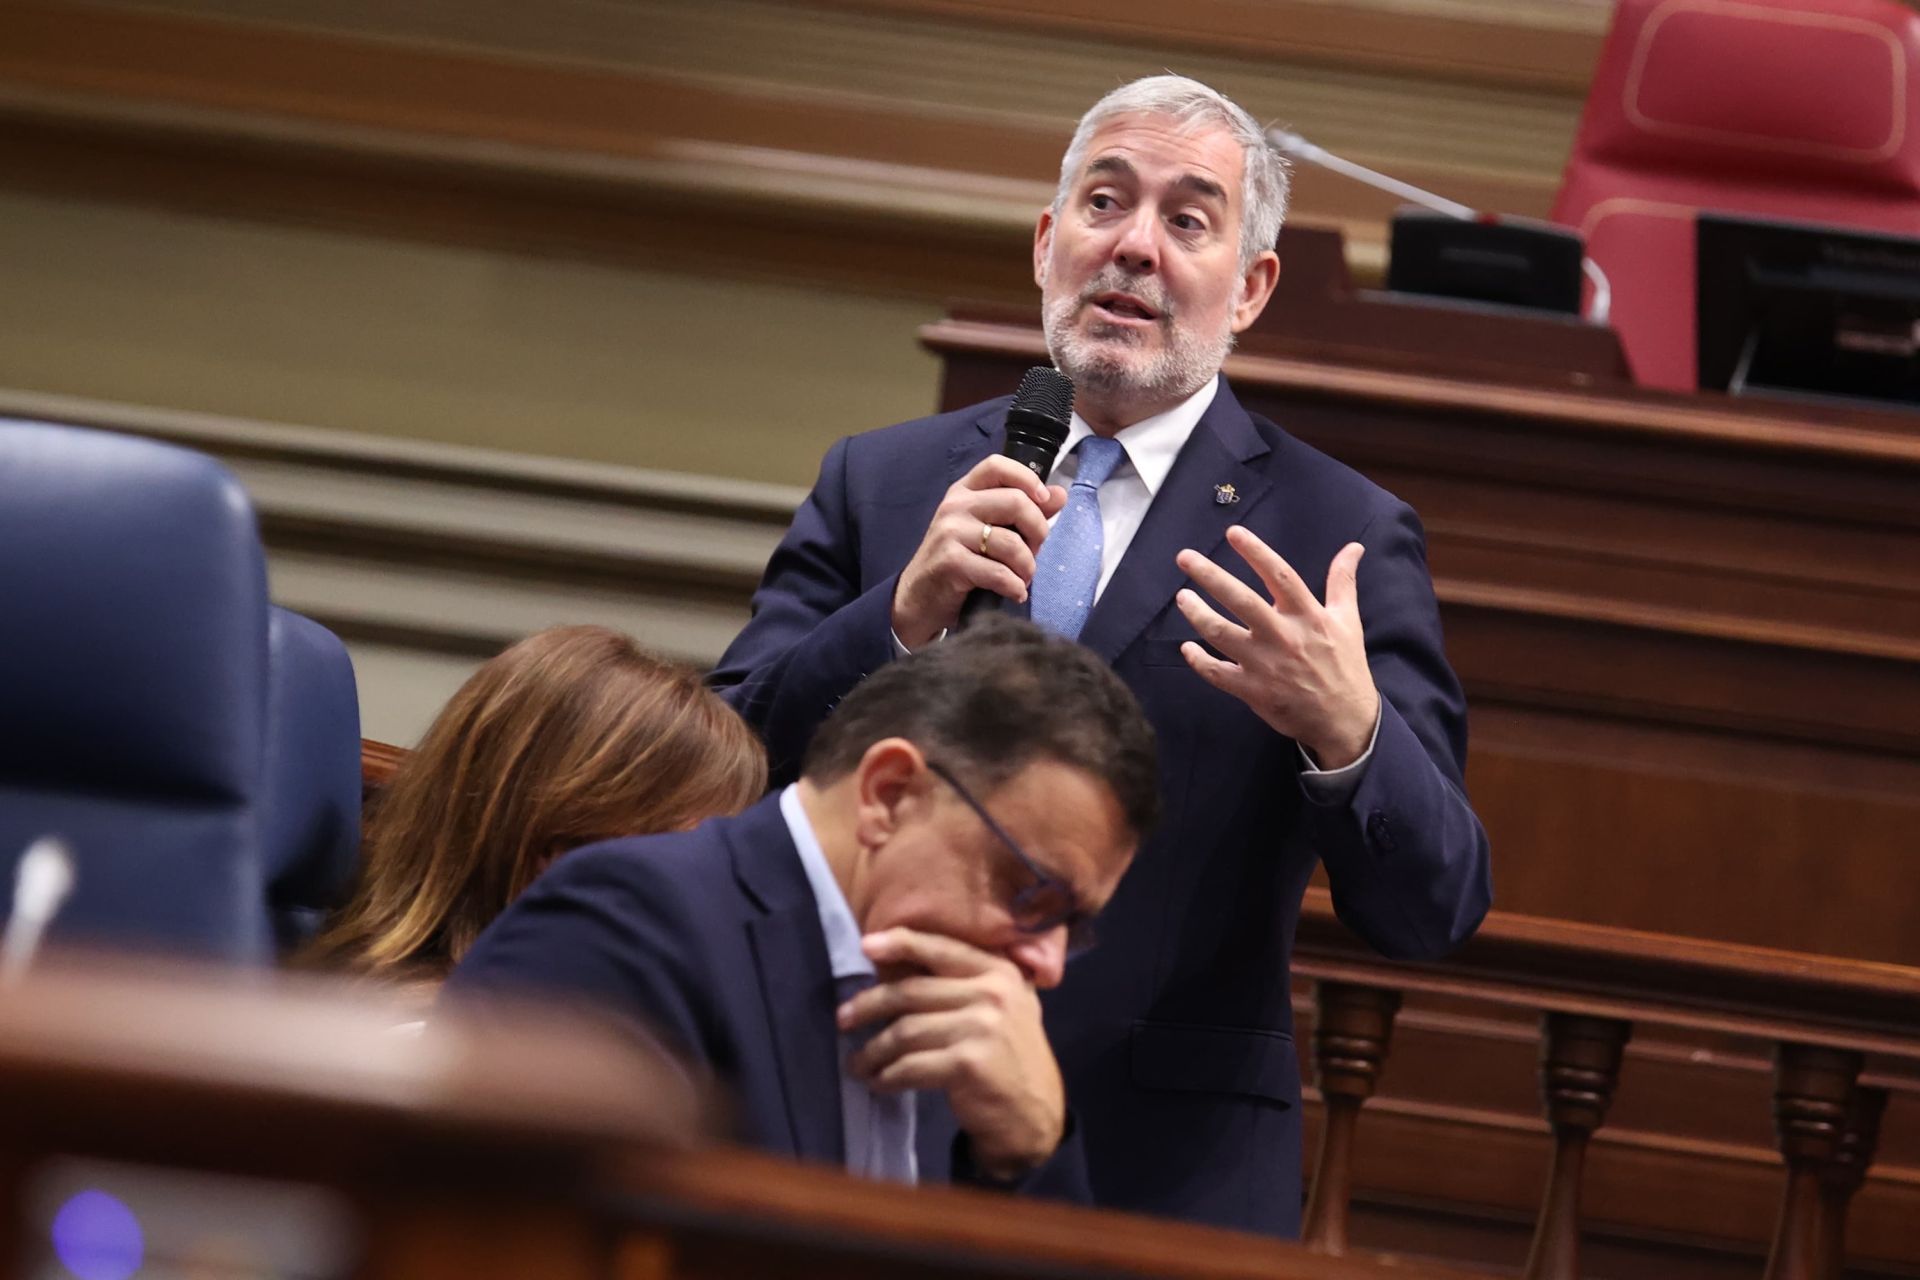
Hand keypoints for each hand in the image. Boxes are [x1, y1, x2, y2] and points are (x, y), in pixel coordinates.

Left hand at [839, 928, 1065, 1179]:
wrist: (1034, 1113)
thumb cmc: (1007, 1055)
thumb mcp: (1000, 1007)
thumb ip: (962, 983)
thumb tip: (894, 967)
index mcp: (999, 971)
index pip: (942, 948)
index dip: (901, 943)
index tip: (865, 946)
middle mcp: (994, 993)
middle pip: (912, 991)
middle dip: (870, 1005)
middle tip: (843, 1019)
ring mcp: (983, 1027)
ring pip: (906, 1031)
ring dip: (873, 1050)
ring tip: (856, 1062)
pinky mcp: (969, 1063)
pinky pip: (911, 1065)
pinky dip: (888, 1076)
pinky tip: (878, 1083)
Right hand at [891, 457, 1066, 648]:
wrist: (919, 597)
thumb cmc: (958, 561)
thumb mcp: (987, 530)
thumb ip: (1023, 512)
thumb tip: (1060, 494)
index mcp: (964, 491)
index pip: (997, 466)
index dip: (1027, 478)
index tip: (1044, 501)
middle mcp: (955, 506)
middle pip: (1015, 501)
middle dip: (1037, 531)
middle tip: (1035, 551)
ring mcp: (950, 533)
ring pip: (1011, 542)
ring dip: (1027, 566)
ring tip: (1023, 578)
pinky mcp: (950, 562)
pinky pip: (998, 572)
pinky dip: (1014, 587)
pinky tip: (1014, 593)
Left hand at [1174, 527, 1379, 767]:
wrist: (1344, 720)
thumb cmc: (1344, 665)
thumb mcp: (1348, 620)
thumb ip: (1343, 581)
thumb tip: (1354, 547)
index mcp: (1307, 616)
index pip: (1279, 575)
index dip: (1256, 552)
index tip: (1233, 533)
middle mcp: (1283, 636)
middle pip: (1241, 600)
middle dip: (1210, 576)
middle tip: (1184, 558)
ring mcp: (1265, 665)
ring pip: (1222, 634)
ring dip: (1198, 614)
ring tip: (1182, 598)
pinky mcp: (1252, 691)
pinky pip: (1217, 673)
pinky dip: (1199, 661)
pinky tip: (1187, 648)